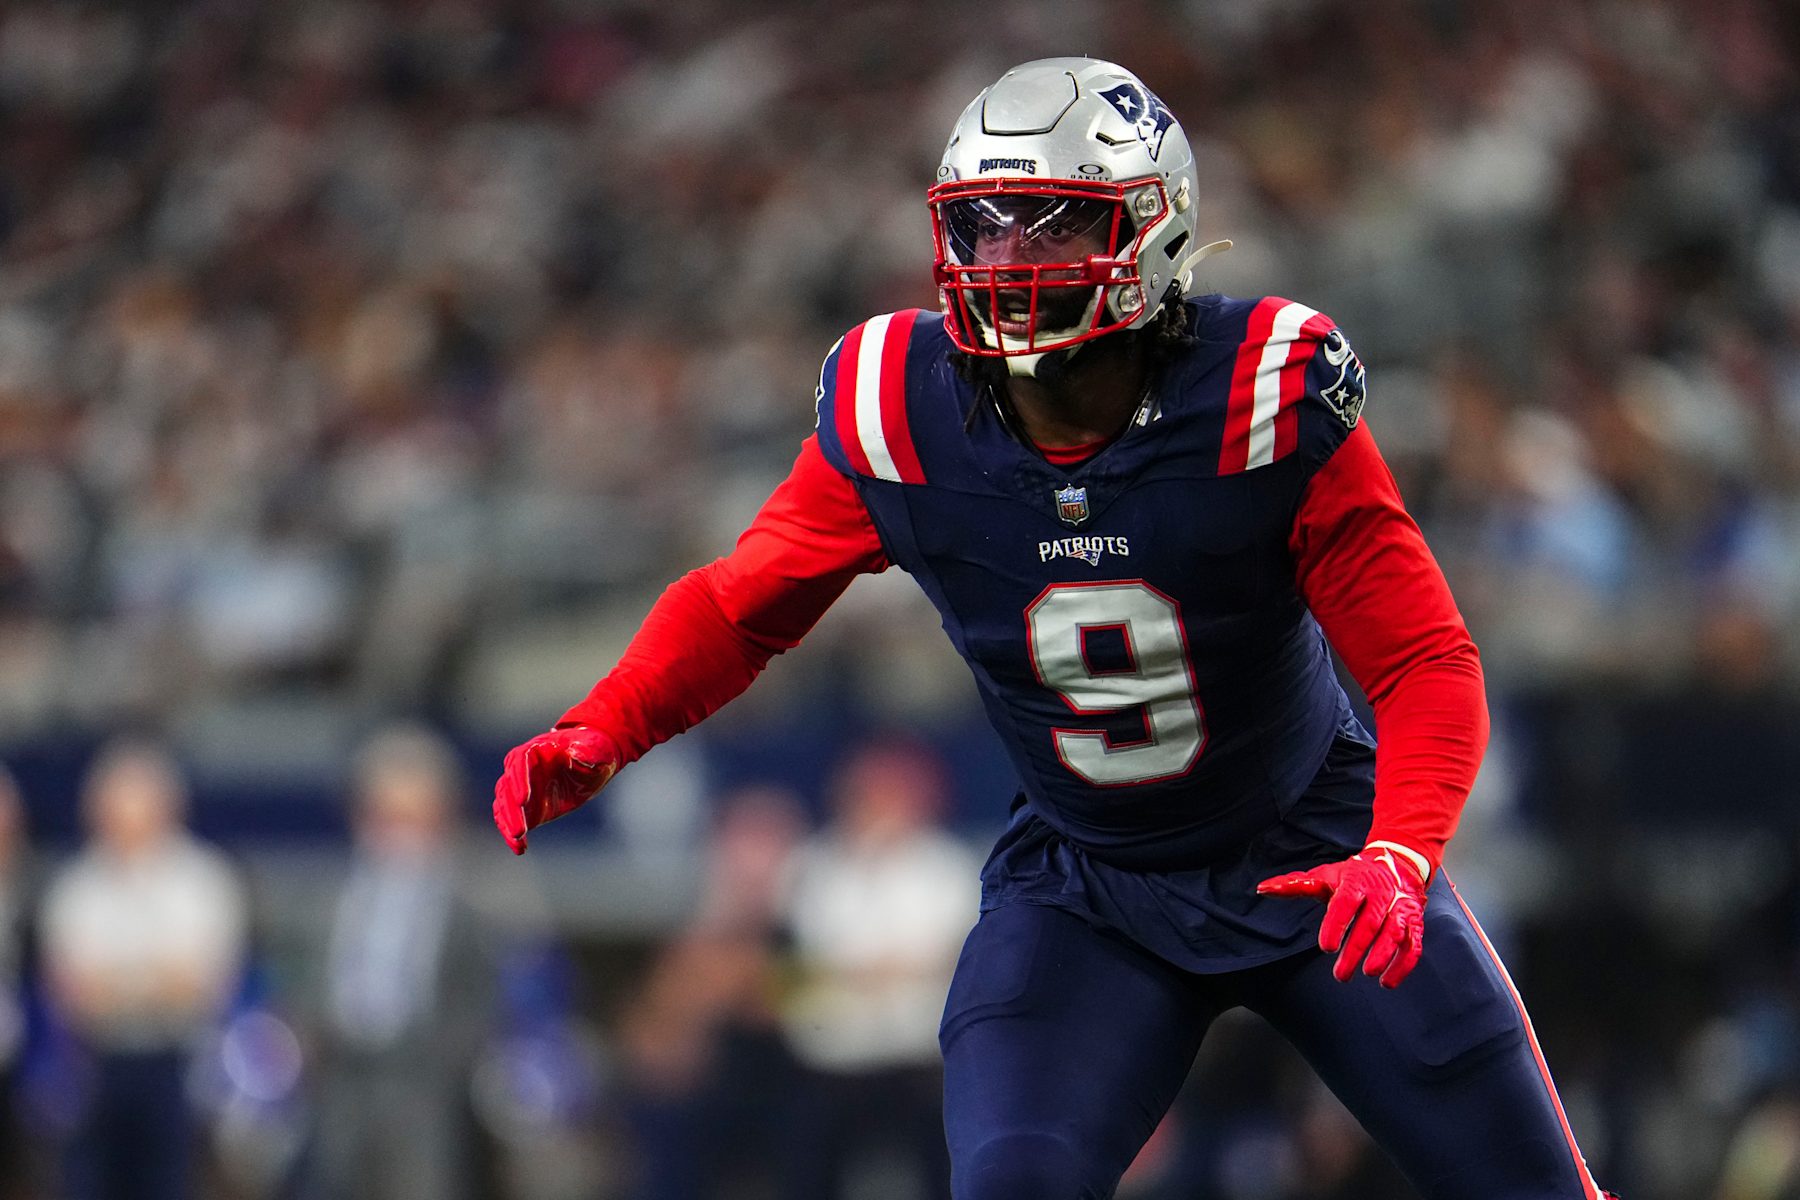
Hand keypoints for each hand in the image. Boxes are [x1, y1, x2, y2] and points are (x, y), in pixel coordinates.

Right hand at [492, 727, 620, 854]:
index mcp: (537, 749)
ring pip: (504, 803)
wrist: (592, 763)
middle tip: (519, 830)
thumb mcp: (597, 749)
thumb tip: (577, 756)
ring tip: (517, 840)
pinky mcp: (527, 807)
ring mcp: (522, 788)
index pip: (519, 761)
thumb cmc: (594, 751)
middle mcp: (523, 768)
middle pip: (507, 785)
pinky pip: (511, 819)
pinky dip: (512, 835)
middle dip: (511, 809)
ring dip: (508, 822)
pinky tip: (519, 849)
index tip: (523, 800)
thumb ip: (588, 752)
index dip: (519, 780)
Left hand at [1257, 846, 1426, 986]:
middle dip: (1356, 949)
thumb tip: (1262, 889)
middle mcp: (1380, 895)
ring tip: (1368, 973)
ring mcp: (1399, 909)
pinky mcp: (1413, 923)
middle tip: (1340, 974)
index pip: (1345, 903)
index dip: (1336, 924)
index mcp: (1354, 882)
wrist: (1395, 865)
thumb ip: (1295, 885)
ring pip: (1394, 933)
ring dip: (1383, 955)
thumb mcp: (1325, 877)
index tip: (1326, 947)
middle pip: (1370, 923)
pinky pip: (1413, 945)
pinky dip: (1403, 965)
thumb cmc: (1352, 877)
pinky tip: (1387, 982)